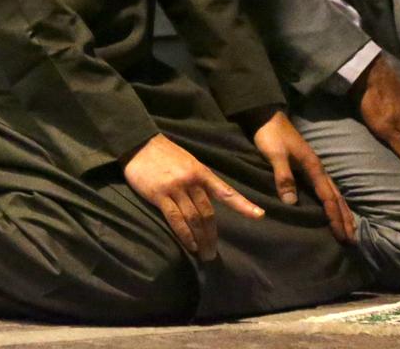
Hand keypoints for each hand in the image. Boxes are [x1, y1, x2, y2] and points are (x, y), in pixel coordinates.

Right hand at [122, 133, 263, 260]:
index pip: (226, 191)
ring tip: (203, 254)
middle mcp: (192, 181)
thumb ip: (199, 180)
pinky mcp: (160, 195)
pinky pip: (175, 219)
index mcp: (202, 171)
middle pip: (208, 213)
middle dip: (212, 235)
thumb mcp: (188, 162)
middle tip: (213, 253)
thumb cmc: (165, 154)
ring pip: (194, 219)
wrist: (140, 144)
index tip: (259, 215)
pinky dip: (184, 235)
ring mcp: (176, 188)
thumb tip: (208, 201)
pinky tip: (189, 245)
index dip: (243, 205)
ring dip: (200, 239)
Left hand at [252, 109, 355, 243]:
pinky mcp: (308, 166)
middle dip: (345, 218)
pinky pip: (326, 188)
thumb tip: (292, 203)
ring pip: (333, 192)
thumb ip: (284, 177)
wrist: (267, 116)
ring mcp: (314, 166)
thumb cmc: (270, 135)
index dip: (334, 216)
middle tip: (353, 239)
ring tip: (350, 229)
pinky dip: (334, 201)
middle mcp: (318, 168)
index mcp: (312, 166)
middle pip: (336, 196)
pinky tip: (334, 208)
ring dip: (342, 211)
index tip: (341, 234)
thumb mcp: (275, 155)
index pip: (327, 196)